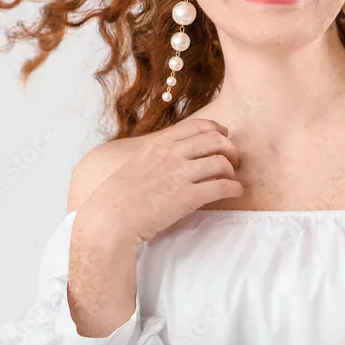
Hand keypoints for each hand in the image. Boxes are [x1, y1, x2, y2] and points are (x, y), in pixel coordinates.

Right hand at [84, 118, 242, 245]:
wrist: (109, 219)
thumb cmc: (119, 196)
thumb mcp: (137, 162)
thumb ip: (158, 155)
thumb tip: (176, 154)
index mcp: (159, 143)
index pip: (198, 126)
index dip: (218, 130)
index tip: (224, 137)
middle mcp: (171, 154)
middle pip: (215, 140)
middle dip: (230, 149)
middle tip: (234, 160)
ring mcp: (179, 174)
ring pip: (221, 162)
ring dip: (232, 170)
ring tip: (232, 179)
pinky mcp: (187, 197)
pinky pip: (221, 187)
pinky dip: (234, 188)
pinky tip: (235, 192)